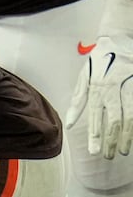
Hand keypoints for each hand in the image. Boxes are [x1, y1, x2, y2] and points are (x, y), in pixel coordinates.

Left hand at [67, 34, 132, 157]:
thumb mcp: (83, 77)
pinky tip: (132, 135)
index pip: (96, 118)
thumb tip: (69, 124)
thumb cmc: (99, 61)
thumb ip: (77, 100)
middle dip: (111, 141)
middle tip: (109, 156)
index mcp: (98, 89)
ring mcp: (130, 88)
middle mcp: (114, 90)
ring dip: (127, 136)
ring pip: (130, 117)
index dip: (95, 137)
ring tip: (123, 151)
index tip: (95, 152)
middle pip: (114, 121)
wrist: (118, 39)